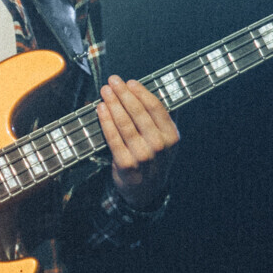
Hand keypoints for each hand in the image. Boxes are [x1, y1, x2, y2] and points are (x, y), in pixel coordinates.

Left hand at [97, 75, 178, 208]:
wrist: (146, 191)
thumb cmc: (155, 159)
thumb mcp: (168, 141)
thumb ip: (166, 118)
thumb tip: (164, 89)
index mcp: (172, 136)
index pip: (156, 108)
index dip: (141, 92)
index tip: (130, 82)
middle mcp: (160, 146)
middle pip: (139, 113)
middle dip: (124, 94)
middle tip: (113, 81)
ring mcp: (142, 156)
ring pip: (125, 124)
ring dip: (113, 104)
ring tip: (105, 91)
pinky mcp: (126, 165)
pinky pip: (113, 138)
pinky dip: (106, 121)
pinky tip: (100, 109)